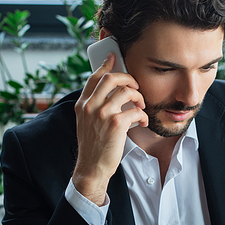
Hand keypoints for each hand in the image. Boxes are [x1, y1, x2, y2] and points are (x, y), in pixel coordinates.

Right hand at [73, 53, 147, 205]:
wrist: (92, 168)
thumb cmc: (93, 146)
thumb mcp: (86, 123)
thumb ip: (93, 106)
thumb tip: (110, 92)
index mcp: (82, 104)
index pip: (94, 77)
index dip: (105, 64)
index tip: (113, 57)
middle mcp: (90, 106)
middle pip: (111, 77)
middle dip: (128, 78)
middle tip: (136, 87)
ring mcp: (102, 114)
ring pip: (127, 92)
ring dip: (139, 98)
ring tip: (140, 108)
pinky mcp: (116, 124)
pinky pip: (135, 111)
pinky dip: (143, 116)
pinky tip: (142, 122)